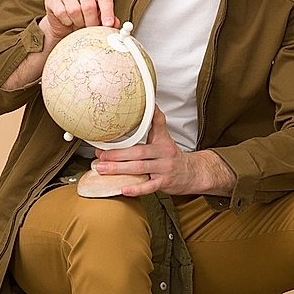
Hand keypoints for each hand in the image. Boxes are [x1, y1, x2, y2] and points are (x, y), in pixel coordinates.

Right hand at [41, 0, 119, 45]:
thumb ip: (110, 20)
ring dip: (78, 22)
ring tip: (79, 23)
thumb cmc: (86, 18)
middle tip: (92, 29)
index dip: (107, 13)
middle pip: (88, 4)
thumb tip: (115, 24)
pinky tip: (68, 21)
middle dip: (92, 21)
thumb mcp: (100, 19)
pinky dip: (66, 21)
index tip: (108, 25)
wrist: (64, 23)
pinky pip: (61, 12)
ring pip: (74, 9)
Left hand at [93, 107, 236, 196]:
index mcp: (162, 140)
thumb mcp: (165, 137)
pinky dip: (136, 188)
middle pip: (138, 151)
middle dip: (117, 154)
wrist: (192, 173)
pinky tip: (124, 188)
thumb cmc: (172, 156)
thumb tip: (149, 105)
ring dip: (119, 168)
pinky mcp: (164, 183)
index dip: (150, 117)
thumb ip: (155, 123)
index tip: (137, 111)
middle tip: (101, 154)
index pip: (156, 125)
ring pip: (140, 168)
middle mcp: (163, 153)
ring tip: (102, 168)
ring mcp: (164, 168)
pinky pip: (149, 186)